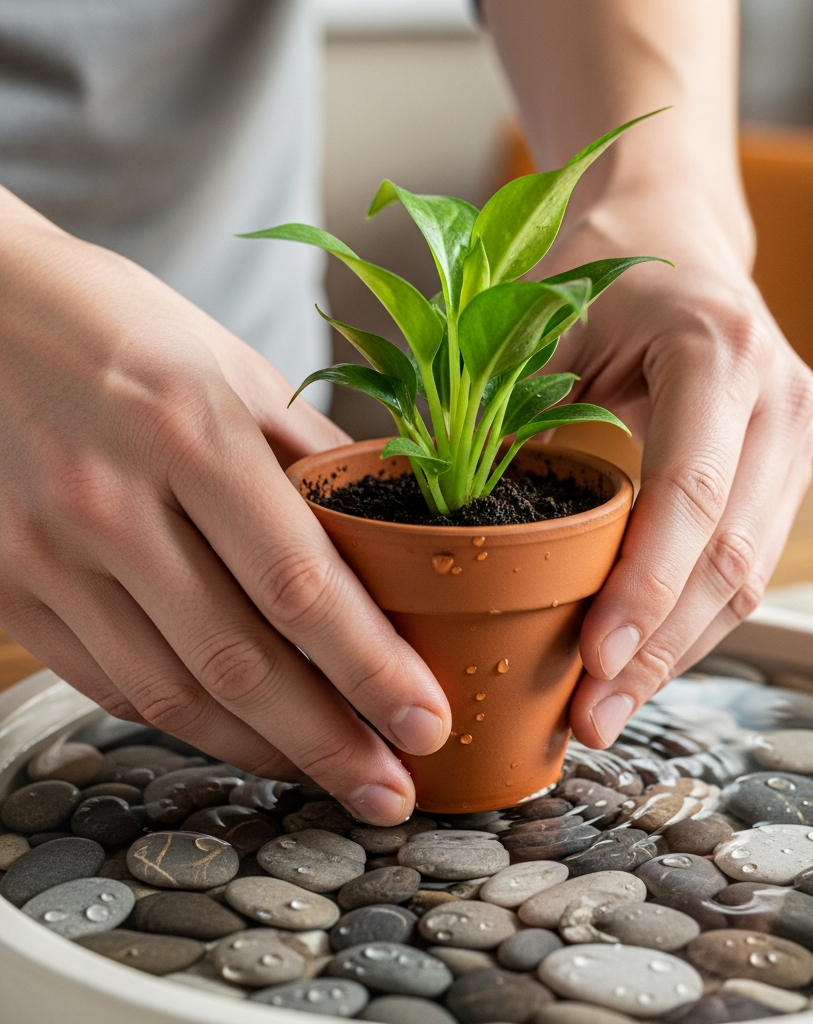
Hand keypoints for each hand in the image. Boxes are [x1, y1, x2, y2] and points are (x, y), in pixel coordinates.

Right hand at [0, 190, 450, 822]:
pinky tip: (242, 734)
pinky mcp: (9, 586)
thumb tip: (386, 531)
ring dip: (263, 749)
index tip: (426, 723)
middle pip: (241, 662)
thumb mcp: (232, 366)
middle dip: (330, 743)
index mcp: (189, 433)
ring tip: (329, 773)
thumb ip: (309, 457)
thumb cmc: (120, 328)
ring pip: (172, 694)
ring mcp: (48, 554)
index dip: (371, 670)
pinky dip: (186, 721)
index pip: (300, 585)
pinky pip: (110, 683)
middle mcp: (112, 503)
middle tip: (391, 792)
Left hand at [543, 185, 812, 747]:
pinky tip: (640, 661)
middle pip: (731, 554)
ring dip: (678, 652)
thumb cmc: (594, 269)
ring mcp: (793, 436)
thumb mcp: (539, 323)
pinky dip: (691, 620)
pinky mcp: (782, 470)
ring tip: (609, 709)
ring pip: (748, 574)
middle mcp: (778, 396)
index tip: (594, 662)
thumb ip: (514, 417)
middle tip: (593, 718)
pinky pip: (745, 563)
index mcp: (717, 348)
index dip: (644, 588)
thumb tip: (457, 537)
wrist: (673, 230)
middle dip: (660, 649)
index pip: (689, 493)